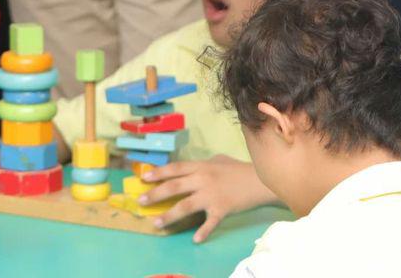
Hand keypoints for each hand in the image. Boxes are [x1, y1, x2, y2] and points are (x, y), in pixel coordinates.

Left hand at [138, 155, 277, 241]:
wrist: (260, 181)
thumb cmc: (239, 169)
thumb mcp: (220, 160)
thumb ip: (204, 163)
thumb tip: (193, 166)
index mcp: (201, 166)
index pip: (175, 168)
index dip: (159, 173)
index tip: (143, 178)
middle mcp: (203, 179)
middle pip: (174, 187)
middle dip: (156, 194)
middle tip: (141, 201)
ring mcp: (212, 195)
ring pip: (185, 205)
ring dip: (169, 216)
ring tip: (157, 224)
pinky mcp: (222, 209)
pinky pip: (210, 222)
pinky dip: (203, 232)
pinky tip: (195, 239)